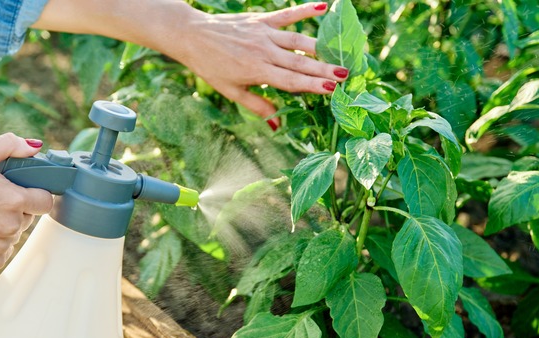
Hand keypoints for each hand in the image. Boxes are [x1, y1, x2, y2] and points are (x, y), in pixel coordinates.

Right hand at [0, 134, 53, 270]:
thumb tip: (35, 146)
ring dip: (3, 226)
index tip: (21, 191)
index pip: (46, 201)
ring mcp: (2, 246)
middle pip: (28, 217)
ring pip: (15, 233)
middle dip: (16, 208)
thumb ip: (9, 145)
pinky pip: (3, 250)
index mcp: (13, 199)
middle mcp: (11, 226)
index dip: (35, 194)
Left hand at [177, 2, 347, 124]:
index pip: (290, 81)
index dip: (312, 85)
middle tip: (346, 75)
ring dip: (319, 48)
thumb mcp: (231, 92)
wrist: (192, 36)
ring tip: (339, 54)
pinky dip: (305, 10)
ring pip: (297, 41)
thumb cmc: (211, 67)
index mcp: (256, 71)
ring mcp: (263, 33)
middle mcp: (263, 51)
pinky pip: (286, 14)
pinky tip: (325, 7)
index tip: (332, 89)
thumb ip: (258, 106)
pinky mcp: (261, 19)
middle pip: (299, 63)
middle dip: (323, 69)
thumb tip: (278, 125)